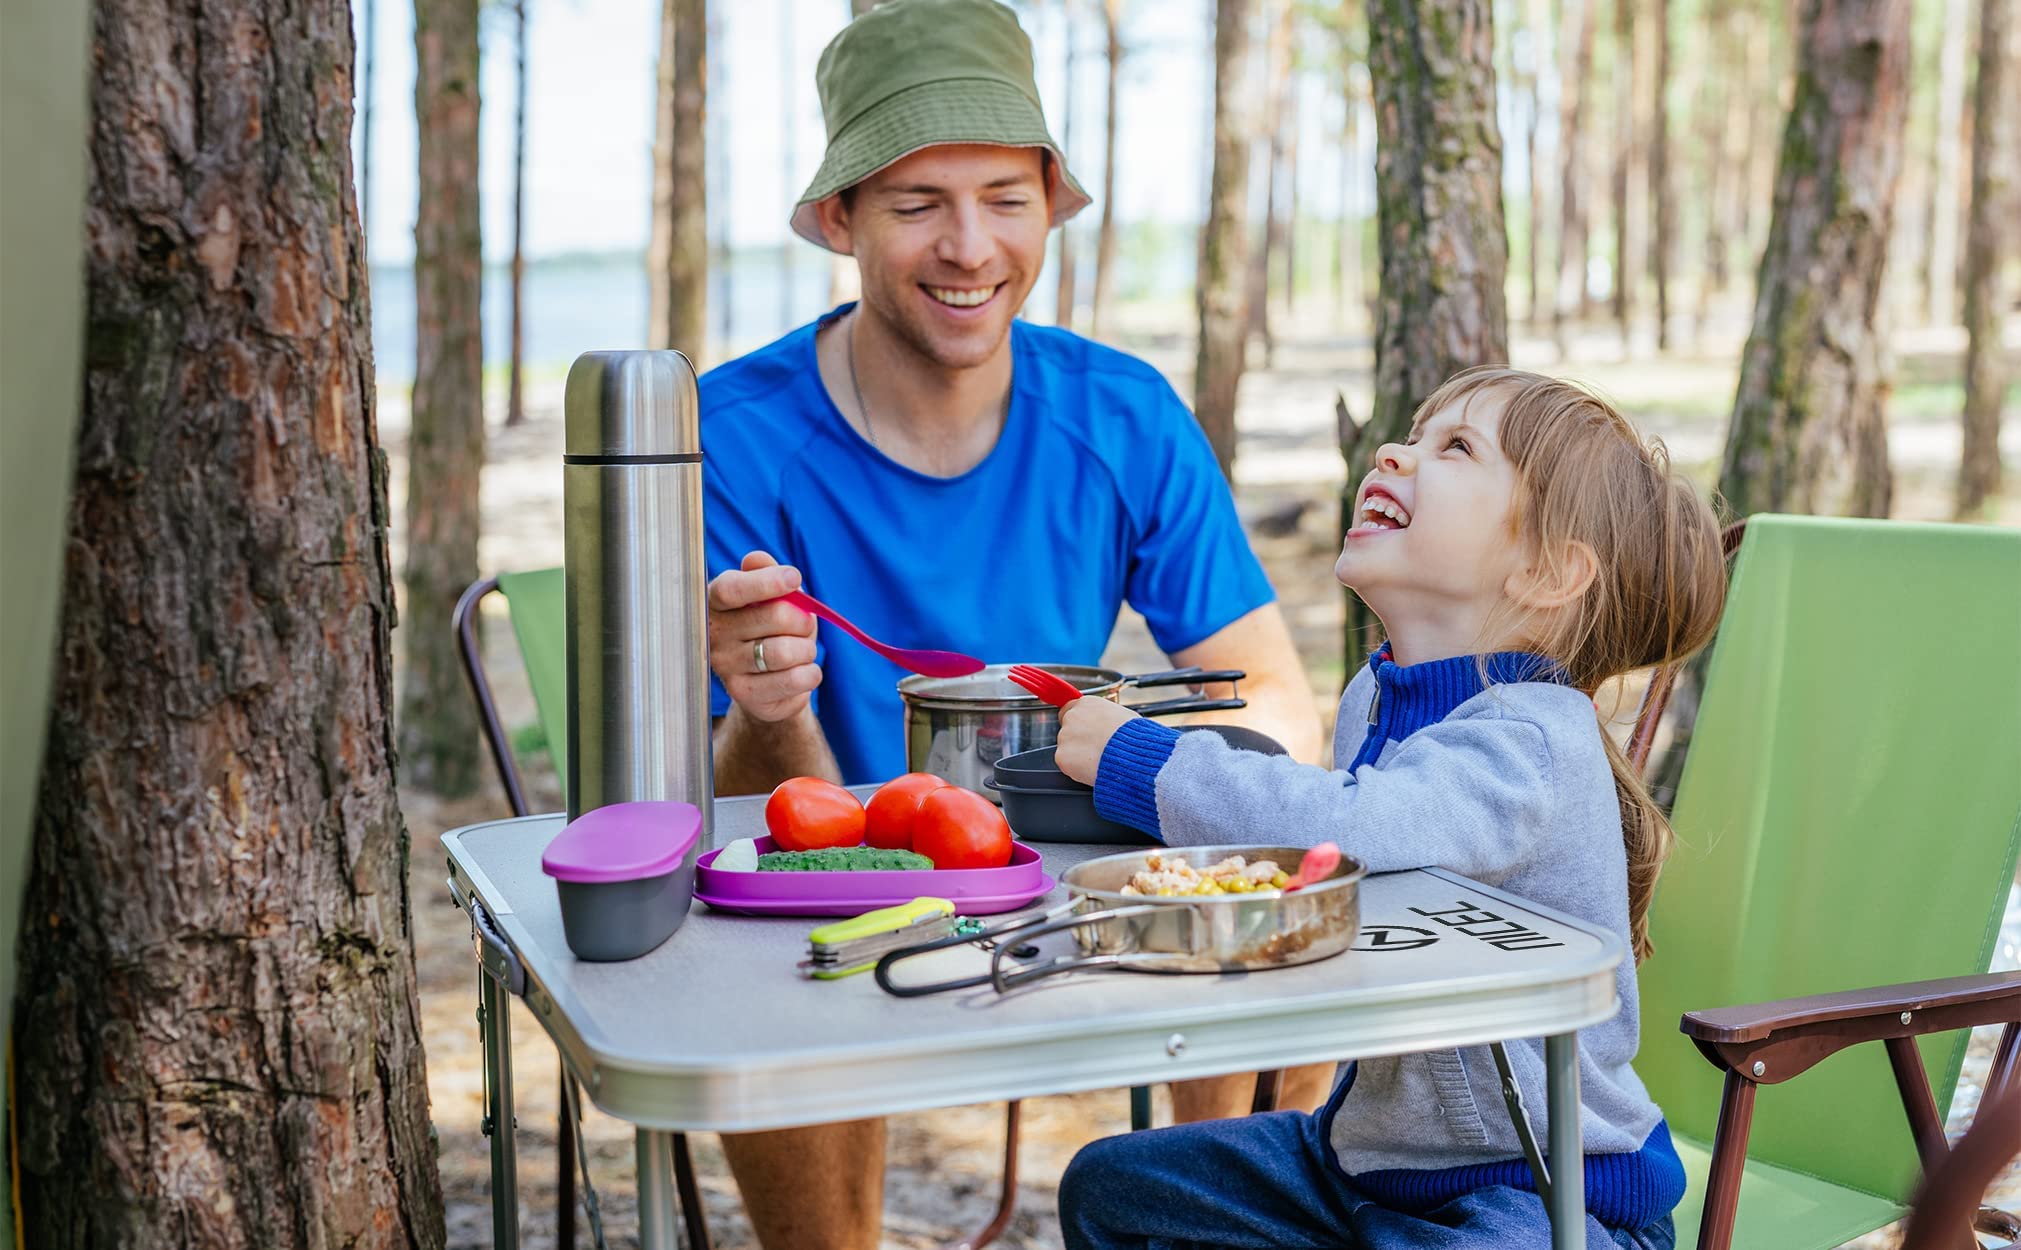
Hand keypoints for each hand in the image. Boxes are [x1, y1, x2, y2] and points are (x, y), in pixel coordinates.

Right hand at [707, 552, 821, 723]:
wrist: (768, 681)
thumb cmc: (770, 628)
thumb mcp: (771, 596)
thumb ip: (766, 573)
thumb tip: (756, 559)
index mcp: (716, 602)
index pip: (732, 589)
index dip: (766, 582)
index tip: (794, 578)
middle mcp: (714, 634)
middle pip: (774, 617)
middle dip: (803, 620)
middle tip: (804, 626)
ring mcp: (725, 666)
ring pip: (784, 651)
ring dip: (807, 649)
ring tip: (803, 651)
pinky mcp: (744, 694)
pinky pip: (793, 680)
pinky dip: (811, 673)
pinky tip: (804, 671)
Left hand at [1053, 697, 1139, 785]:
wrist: (1133, 755)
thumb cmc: (1134, 737)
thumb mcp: (1123, 716)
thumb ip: (1105, 717)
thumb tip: (1106, 723)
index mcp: (1087, 704)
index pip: (1070, 709)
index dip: (1078, 723)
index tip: (1084, 732)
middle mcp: (1073, 717)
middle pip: (1067, 729)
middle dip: (1078, 740)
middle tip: (1095, 749)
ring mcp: (1065, 736)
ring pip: (1066, 748)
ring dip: (1078, 755)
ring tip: (1098, 760)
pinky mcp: (1062, 756)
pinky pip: (1066, 764)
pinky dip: (1076, 769)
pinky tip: (1091, 768)